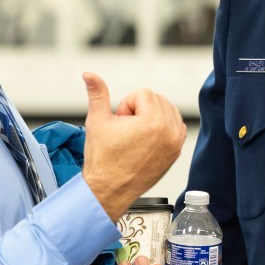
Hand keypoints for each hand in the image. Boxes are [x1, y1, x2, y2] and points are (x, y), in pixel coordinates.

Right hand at [81, 72, 186, 219]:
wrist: (109, 190)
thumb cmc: (102, 159)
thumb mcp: (97, 121)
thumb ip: (97, 93)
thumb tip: (89, 74)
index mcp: (153, 122)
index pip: (143, 93)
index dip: (126, 105)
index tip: (119, 122)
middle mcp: (169, 132)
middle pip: (157, 99)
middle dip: (139, 110)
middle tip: (126, 130)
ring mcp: (175, 143)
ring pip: (168, 110)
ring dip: (151, 116)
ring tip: (135, 135)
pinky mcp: (176, 152)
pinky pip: (175, 126)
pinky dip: (162, 127)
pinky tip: (145, 139)